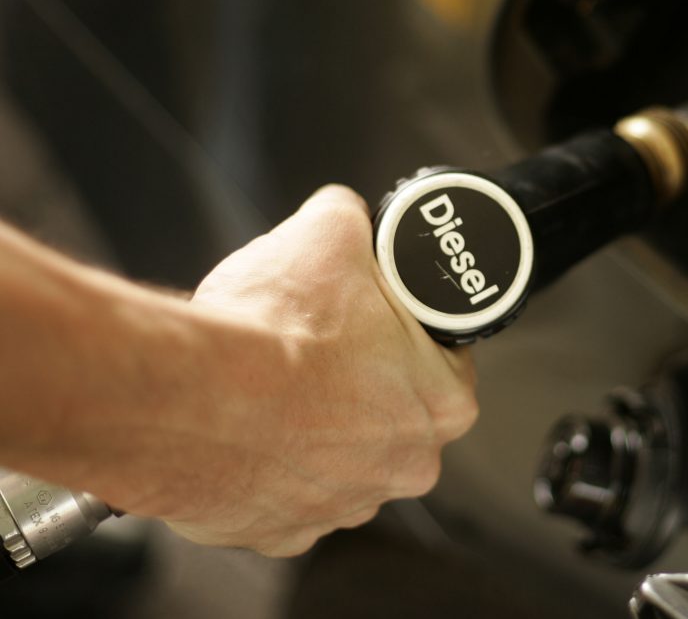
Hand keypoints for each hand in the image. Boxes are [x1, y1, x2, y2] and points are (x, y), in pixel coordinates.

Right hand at [157, 185, 476, 555]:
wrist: (184, 397)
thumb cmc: (271, 332)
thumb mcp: (330, 232)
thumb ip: (355, 220)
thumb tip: (350, 213)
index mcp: (442, 401)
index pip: (445, 359)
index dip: (410, 334)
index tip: (377, 322)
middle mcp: (405, 465)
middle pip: (394, 412)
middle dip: (362, 382)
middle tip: (320, 349)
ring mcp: (342, 506)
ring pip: (339, 456)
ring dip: (314, 427)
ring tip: (275, 386)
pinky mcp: (280, 531)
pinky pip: (284, 491)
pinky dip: (265, 463)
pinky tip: (244, 428)